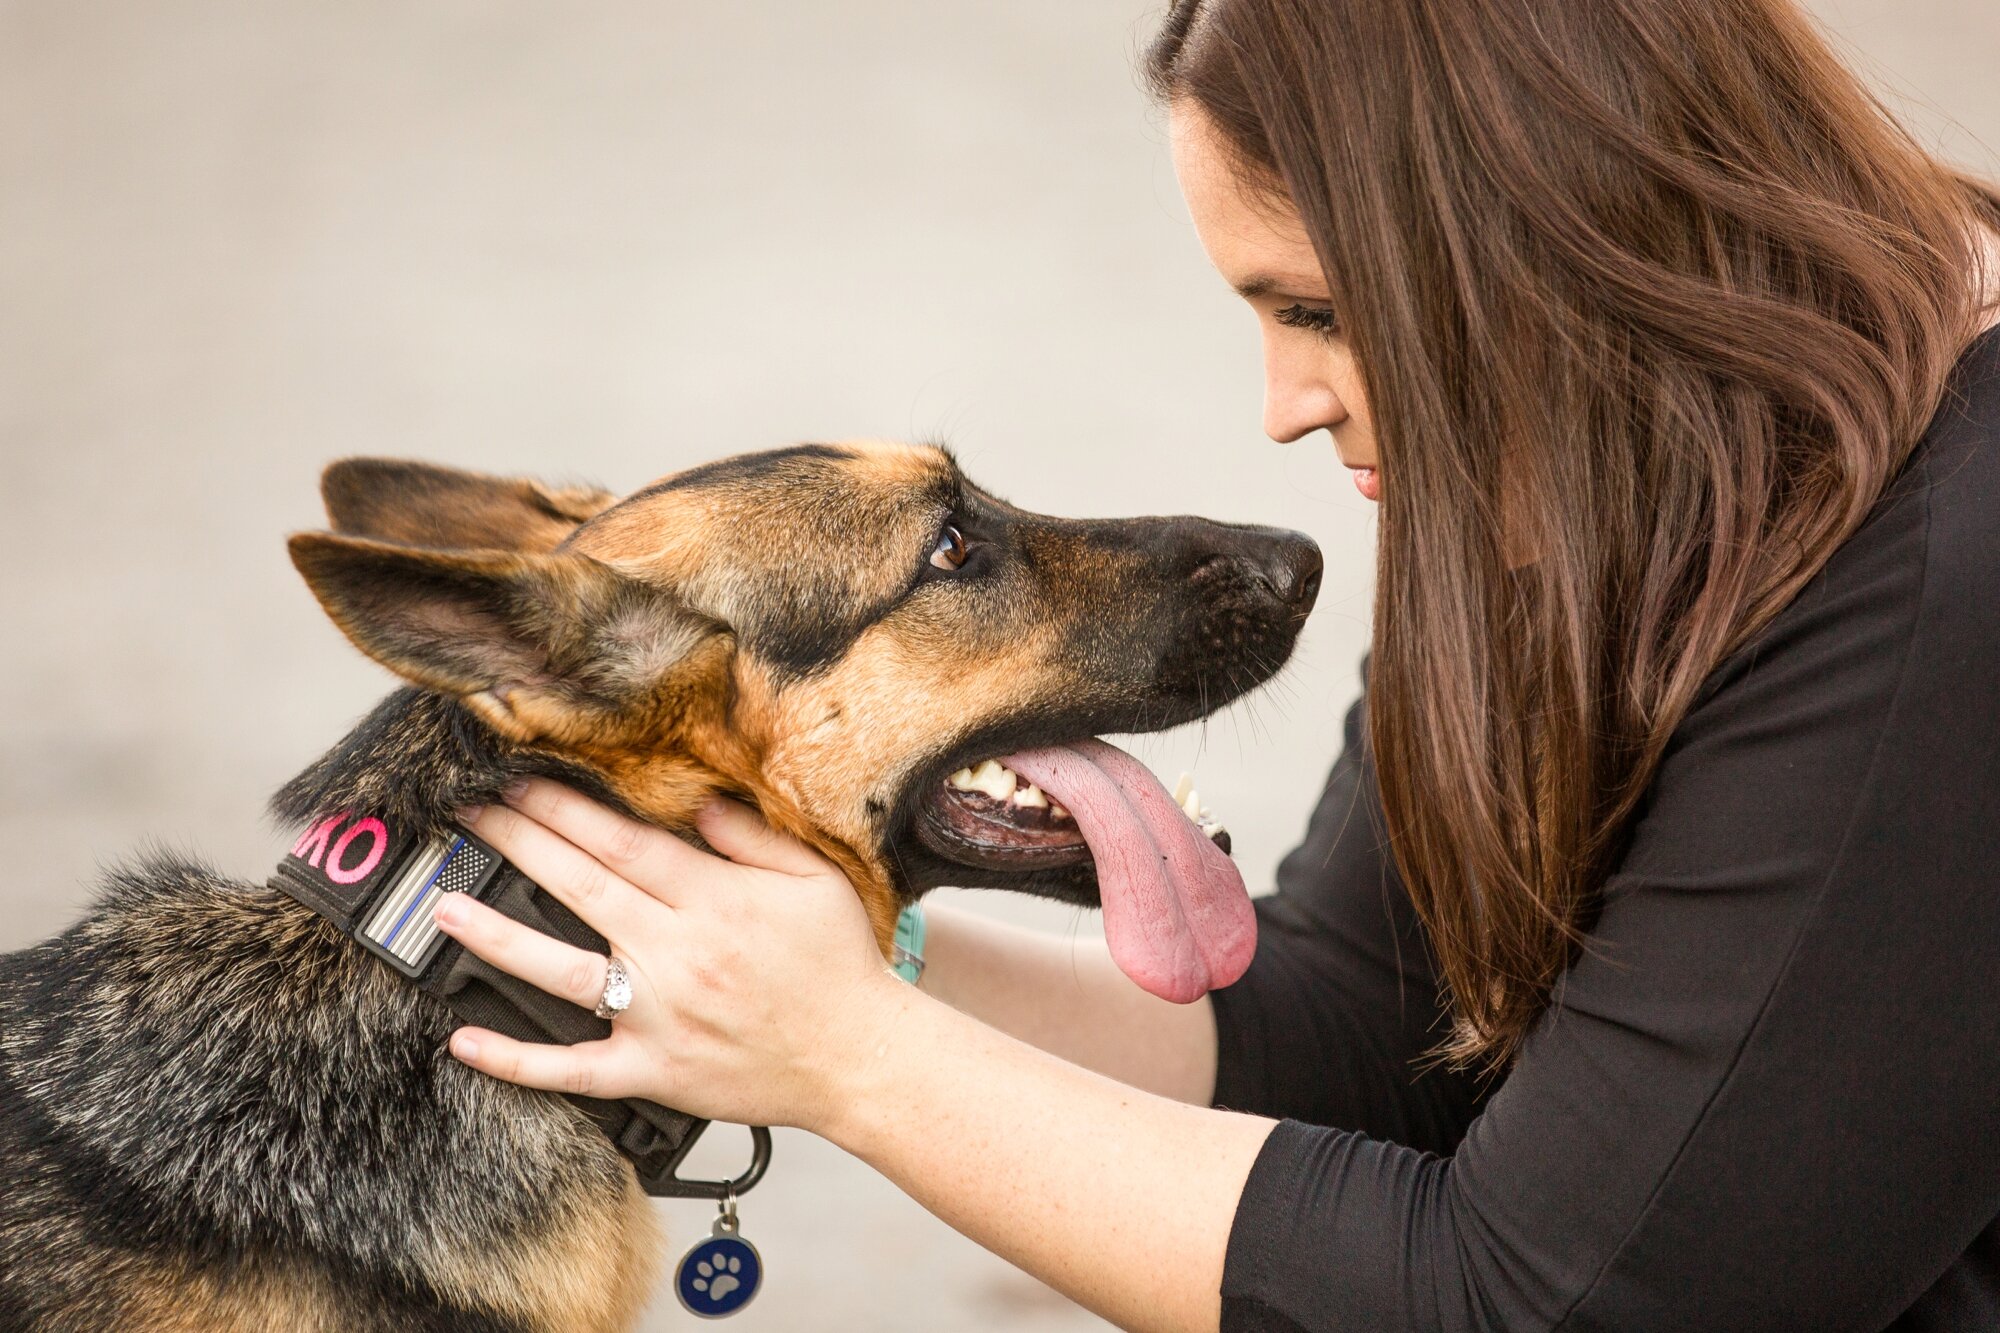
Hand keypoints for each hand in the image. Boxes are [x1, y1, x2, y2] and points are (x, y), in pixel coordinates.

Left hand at [433, 779, 911, 1133]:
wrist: (860, 1060)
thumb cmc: (840, 966)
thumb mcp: (812, 879)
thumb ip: (750, 837)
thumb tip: (695, 802)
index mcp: (712, 901)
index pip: (620, 843)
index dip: (563, 809)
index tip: (520, 780)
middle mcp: (675, 955)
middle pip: (579, 887)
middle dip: (517, 842)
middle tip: (466, 813)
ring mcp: (657, 1017)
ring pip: (559, 971)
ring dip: (496, 937)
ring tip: (445, 908)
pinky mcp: (651, 1072)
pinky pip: (572, 1070)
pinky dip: (516, 1059)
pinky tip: (466, 1040)